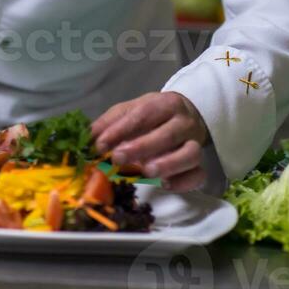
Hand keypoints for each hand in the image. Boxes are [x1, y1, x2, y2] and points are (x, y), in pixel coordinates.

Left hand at [91, 92, 208, 191]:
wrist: (185, 116)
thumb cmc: (152, 115)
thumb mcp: (131, 110)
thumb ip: (110, 122)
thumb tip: (88, 137)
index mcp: (165, 104)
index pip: (144, 113)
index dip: (121, 129)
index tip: (100, 144)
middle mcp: (183, 122)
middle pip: (168, 134)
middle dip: (141, 148)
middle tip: (117, 159)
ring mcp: (195, 143)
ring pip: (190, 154)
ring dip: (168, 164)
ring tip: (146, 172)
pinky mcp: (200, 164)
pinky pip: (199, 175)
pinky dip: (185, 182)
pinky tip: (166, 185)